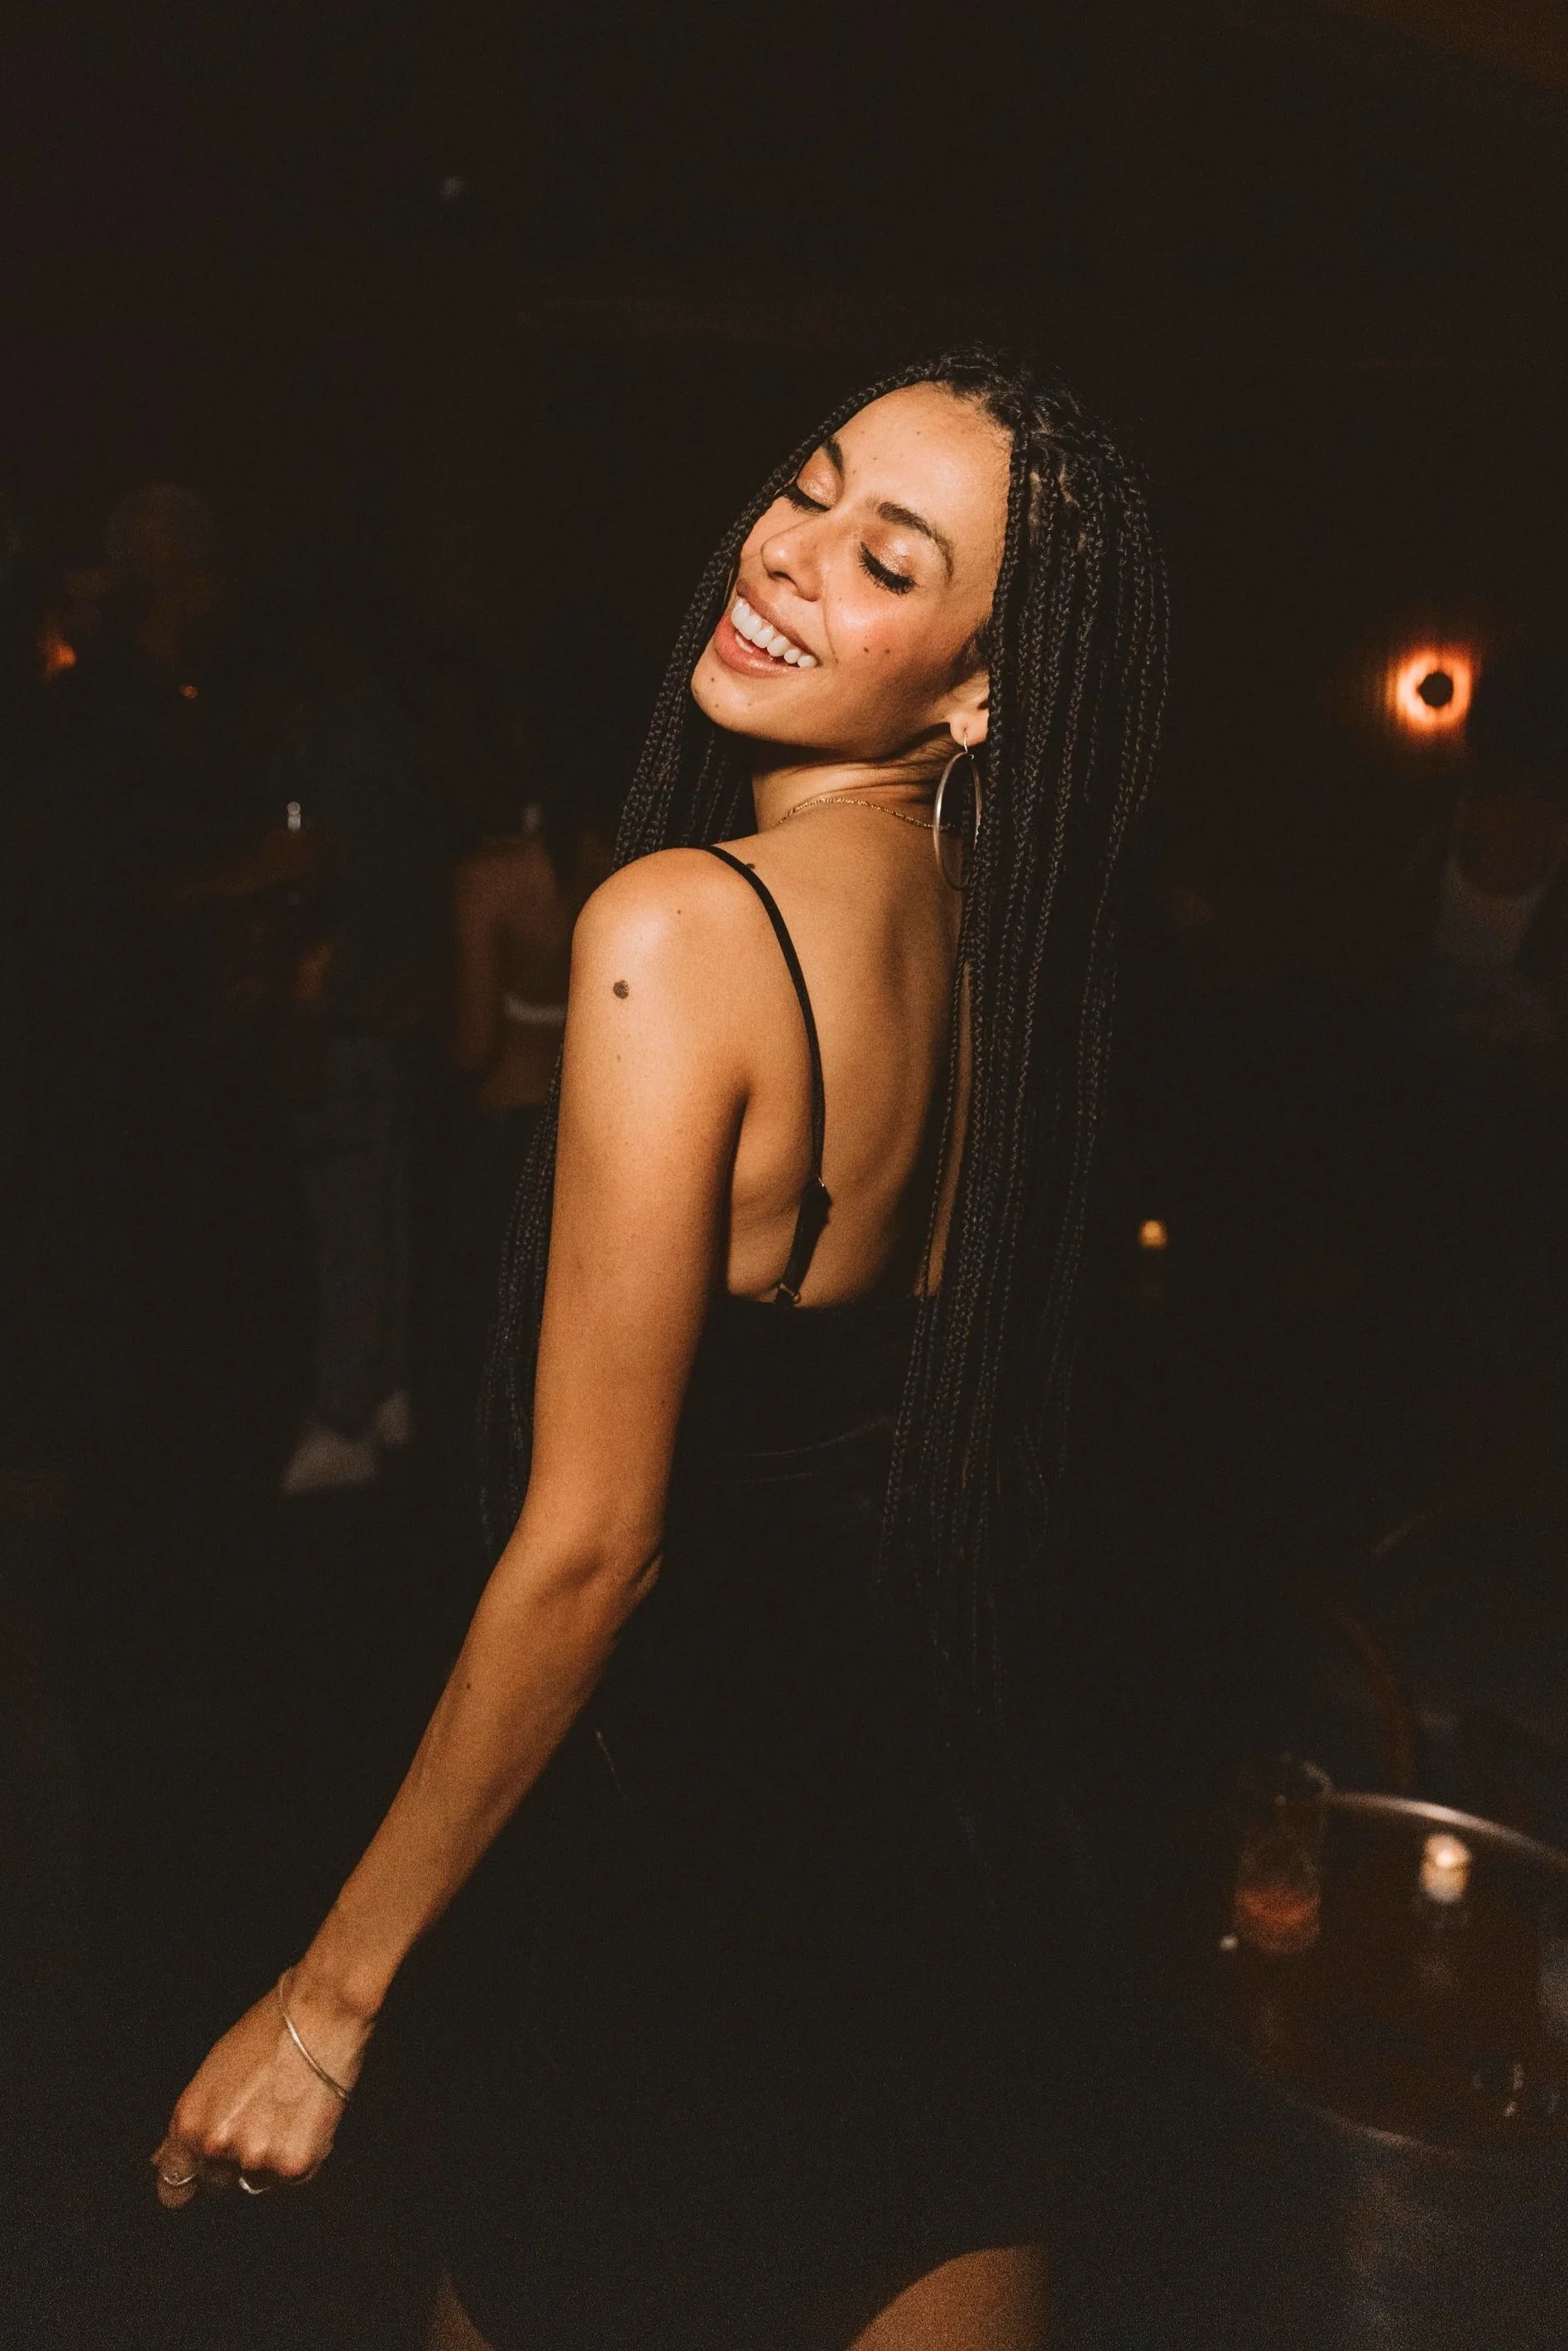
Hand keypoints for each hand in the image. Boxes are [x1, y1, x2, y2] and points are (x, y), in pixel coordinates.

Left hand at [151, 1973, 372, 2208]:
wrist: (320, 2013)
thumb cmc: (268, 2030)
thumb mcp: (212, 2073)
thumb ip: (194, 2120)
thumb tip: (170, 2156)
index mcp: (189, 2123)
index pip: (173, 2185)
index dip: (188, 2182)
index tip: (199, 2177)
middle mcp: (216, 2146)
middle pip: (217, 2183)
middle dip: (233, 2163)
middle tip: (258, 2123)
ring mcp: (256, 2159)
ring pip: (258, 2180)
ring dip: (269, 2159)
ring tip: (286, 2112)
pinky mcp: (295, 2165)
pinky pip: (292, 2178)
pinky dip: (301, 2156)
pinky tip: (307, 2118)